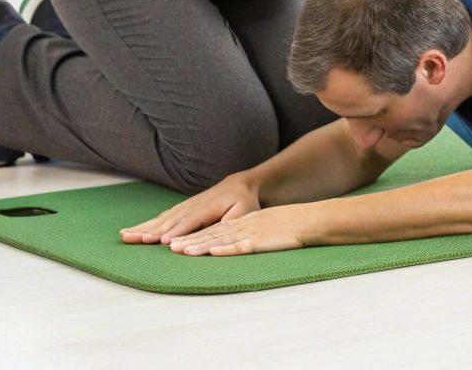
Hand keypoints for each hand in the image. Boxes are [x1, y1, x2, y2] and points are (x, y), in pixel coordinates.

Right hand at [119, 174, 261, 244]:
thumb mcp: (244, 213)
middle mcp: (192, 206)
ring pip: (162, 218)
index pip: (190, 222)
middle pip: (169, 220)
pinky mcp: (182, 209)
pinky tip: (137, 230)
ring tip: (125, 235)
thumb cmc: (244, 203)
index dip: (177, 232)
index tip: (163, 241)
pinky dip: (148, 224)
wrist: (240, 185)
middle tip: (133, 239)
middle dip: (150, 230)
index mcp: (207, 208)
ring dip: (144, 227)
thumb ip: (229, 225)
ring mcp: (185, 206)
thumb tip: (213, 237)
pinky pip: (163, 217)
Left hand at [166, 205, 310, 256]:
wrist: (307, 220)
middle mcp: (239, 227)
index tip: (167, 241)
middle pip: (207, 234)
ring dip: (199, 246)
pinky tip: (212, 252)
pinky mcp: (260, 242)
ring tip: (179, 250)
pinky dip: (226, 249)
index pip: (208, 229)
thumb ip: (242, 235)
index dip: (187, 235)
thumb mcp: (258, 227)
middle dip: (184, 240)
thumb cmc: (284, 227)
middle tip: (165, 246)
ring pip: (219, 240)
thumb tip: (224, 244)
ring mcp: (248, 233)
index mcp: (238, 224)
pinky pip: (241, 246)